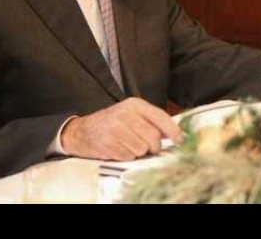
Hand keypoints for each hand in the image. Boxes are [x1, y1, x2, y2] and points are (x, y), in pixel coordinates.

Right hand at [61, 97, 181, 160]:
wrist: (81, 131)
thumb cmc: (111, 122)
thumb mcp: (131, 113)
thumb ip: (152, 120)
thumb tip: (174, 133)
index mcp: (134, 104)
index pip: (160, 117)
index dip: (173, 130)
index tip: (180, 139)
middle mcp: (125, 114)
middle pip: (153, 137)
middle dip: (154, 146)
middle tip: (148, 147)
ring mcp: (116, 129)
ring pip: (142, 148)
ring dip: (139, 151)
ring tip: (129, 144)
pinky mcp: (108, 144)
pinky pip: (129, 156)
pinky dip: (127, 156)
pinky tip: (120, 149)